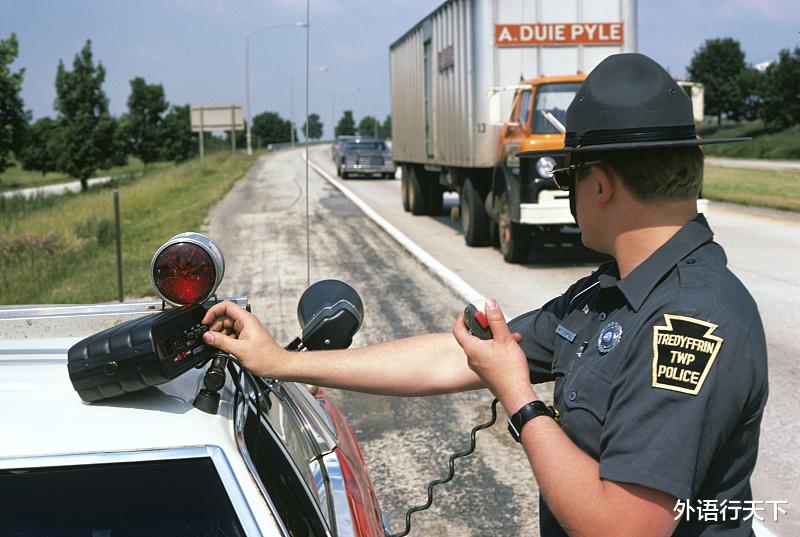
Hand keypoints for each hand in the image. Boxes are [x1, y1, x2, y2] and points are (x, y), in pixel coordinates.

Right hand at [202, 300, 286, 377]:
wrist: (277, 366)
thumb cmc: (266, 358)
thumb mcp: (239, 350)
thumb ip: (221, 342)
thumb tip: (207, 336)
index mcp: (246, 319)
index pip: (226, 306)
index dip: (213, 312)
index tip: (205, 322)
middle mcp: (246, 322)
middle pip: (224, 317)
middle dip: (215, 326)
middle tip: (209, 338)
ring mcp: (246, 329)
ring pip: (227, 327)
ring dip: (220, 335)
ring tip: (217, 345)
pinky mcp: (246, 337)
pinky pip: (231, 334)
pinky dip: (225, 340)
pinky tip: (225, 349)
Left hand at [452, 299, 536, 413]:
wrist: (516, 395)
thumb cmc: (510, 369)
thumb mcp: (504, 339)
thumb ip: (496, 320)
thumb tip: (488, 303)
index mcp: (471, 348)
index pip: (458, 329)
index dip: (462, 317)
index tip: (472, 311)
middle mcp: (471, 358)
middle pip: (472, 336)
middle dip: (486, 327)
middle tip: (498, 322)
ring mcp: (478, 366)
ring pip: (483, 345)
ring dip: (496, 337)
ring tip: (513, 337)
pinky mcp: (486, 372)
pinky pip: (488, 354)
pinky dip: (497, 348)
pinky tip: (512, 348)